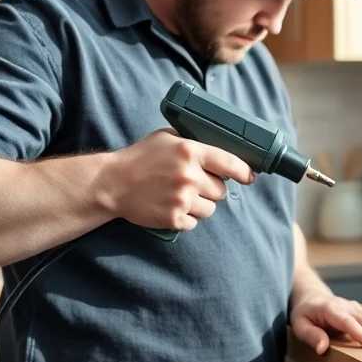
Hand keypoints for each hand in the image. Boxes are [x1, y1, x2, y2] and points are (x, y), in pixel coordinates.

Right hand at [99, 128, 254, 230]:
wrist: (112, 183)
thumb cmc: (140, 158)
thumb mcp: (166, 138)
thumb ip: (192, 141)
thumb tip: (219, 146)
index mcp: (190, 152)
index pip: (230, 162)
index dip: (244, 171)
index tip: (250, 177)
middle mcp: (189, 175)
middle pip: (221, 190)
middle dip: (212, 188)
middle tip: (195, 184)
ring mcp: (182, 199)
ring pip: (210, 209)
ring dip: (200, 204)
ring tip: (180, 196)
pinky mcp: (174, 218)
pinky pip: (194, 223)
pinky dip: (186, 218)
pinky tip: (171, 207)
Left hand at [291, 291, 361, 354]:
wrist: (310, 296)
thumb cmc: (303, 313)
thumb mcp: (299, 324)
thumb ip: (310, 335)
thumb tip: (322, 348)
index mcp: (330, 309)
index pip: (347, 322)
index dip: (360, 333)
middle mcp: (344, 306)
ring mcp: (353, 307)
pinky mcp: (358, 310)